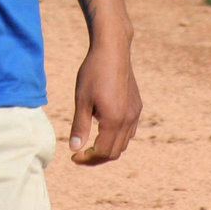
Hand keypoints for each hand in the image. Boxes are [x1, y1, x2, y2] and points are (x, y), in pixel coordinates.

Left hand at [69, 45, 140, 165]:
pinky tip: (103, 128)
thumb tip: (75, 149)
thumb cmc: (93, 72)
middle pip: (115, 152)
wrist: (112, 50)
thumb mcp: (82, 99)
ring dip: (108, 148)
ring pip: (124, 143)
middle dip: (97, 157)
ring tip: (90, 144)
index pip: (102, 152)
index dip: (87, 159)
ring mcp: (135, 113)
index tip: (73, 156)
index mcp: (114, 121)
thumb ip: (80, 126)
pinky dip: (117, 137)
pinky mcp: (137, 106)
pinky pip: (129, 131)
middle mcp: (128, 120)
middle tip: (80, 154)